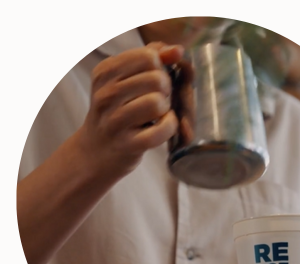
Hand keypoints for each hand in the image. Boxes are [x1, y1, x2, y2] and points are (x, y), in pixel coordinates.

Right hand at [76, 42, 183, 178]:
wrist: (96, 151)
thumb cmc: (117, 111)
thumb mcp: (124, 80)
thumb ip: (151, 59)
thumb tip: (177, 50)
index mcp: (105, 72)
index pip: (148, 56)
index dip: (160, 68)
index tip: (153, 82)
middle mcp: (106, 95)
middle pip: (156, 79)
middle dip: (166, 90)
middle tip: (158, 100)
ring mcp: (115, 121)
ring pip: (157, 103)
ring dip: (166, 109)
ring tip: (158, 114)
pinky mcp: (128, 144)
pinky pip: (161, 129)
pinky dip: (169, 127)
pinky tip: (162, 126)